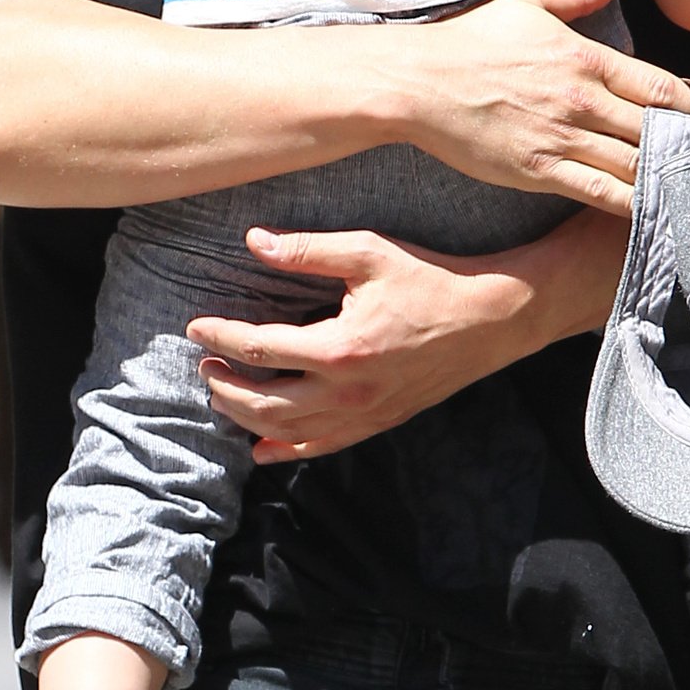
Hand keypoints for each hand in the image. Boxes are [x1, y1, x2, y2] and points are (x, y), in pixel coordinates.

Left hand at [186, 220, 614, 461]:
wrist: (493, 319)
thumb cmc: (431, 278)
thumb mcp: (368, 252)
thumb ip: (308, 250)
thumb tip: (253, 241)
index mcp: (339, 347)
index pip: (258, 348)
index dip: (220, 336)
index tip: (195, 325)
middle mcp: (348, 391)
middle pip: (262, 400)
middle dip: (223, 385)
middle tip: (205, 363)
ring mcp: (364, 413)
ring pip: (286, 430)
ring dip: (245, 416)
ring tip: (222, 394)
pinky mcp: (378, 422)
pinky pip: (322, 445)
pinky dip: (286, 448)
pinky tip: (261, 447)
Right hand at [389, 0, 689, 211]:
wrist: (420, 83)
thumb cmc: (470, 41)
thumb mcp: (526, 2)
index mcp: (587, 58)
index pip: (660, 86)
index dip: (686, 106)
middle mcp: (584, 100)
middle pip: (656, 129)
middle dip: (681, 145)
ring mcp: (564, 138)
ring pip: (635, 165)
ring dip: (663, 176)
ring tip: (681, 186)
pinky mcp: (541, 170)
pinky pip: (602, 192)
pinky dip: (632, 203)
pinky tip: (649, 209)